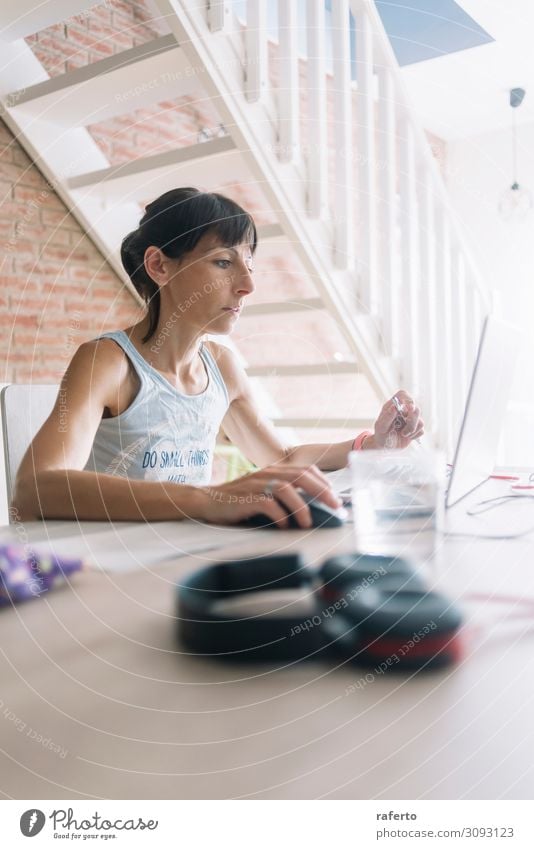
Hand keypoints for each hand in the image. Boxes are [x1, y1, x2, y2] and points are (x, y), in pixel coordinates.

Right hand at [195, 464, 341, 527]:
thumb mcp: (264, 492)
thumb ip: (284, 495)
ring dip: (301, 507)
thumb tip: (314, 509)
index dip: (324, 482)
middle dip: (322, 491)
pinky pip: (267, 504)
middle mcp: (267, 473)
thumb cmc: (239, 501)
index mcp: (274, 470)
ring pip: (286, 488)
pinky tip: (283, 527)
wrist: (206, 501)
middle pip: (301, 475)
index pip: (306, 469)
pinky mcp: (244, 498)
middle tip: (334, 508)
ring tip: (307, 523)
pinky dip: (279, 516)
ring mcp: (255, 484)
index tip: (336, 499)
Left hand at [366, 390, 423, 449]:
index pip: (403, 395)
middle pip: (416, 409)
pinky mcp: (417, 427)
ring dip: (411, 430)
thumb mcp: (381, 426)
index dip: (407, 401)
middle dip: (411, 422)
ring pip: (421, 421)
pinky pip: (421, 430)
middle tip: (404, 431)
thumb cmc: (381, 433)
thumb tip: (395, 407)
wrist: (385, 446)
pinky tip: (407, 436)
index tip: (407, 410)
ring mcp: (412, 418)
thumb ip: (387, 416)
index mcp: (394, 404)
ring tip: (402, 434)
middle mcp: (405, 409)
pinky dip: (414, 435)